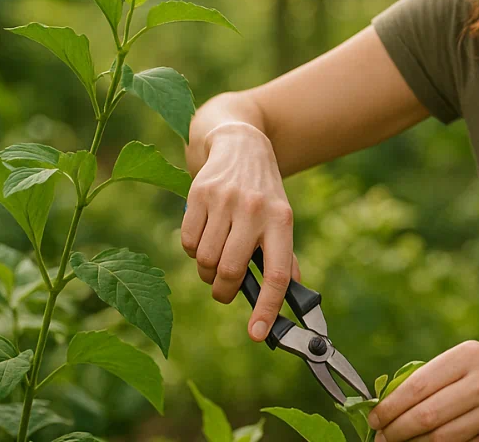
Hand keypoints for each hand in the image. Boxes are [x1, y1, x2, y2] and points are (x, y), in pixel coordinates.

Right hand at [181, 121, 299, 341]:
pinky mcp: (199, 194)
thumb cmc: (263, 194)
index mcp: (281, 220)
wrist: (241, 145)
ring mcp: (225, 200)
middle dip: (224, 290)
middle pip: (232, 271)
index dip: (269, 307)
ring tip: (214, 259)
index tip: (258, 334)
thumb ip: (284, 256)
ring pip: (206, 260)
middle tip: (224, 289)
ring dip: (206, 271)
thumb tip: (291, 296)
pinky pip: (187, 243)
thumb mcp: (281, 218)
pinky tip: (203, 236)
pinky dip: (191, 250)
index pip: (278, 273)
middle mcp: (254, 210)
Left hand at [369, 341, 478, 441]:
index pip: (418, 385)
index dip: (390, 407)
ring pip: (440, 438)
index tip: (374, 419)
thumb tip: (387, 402)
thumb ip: (435, 376)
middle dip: (396, 431)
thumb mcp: (470, 361)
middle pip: (426, 415)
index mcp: (470, 356)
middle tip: (381, 438)